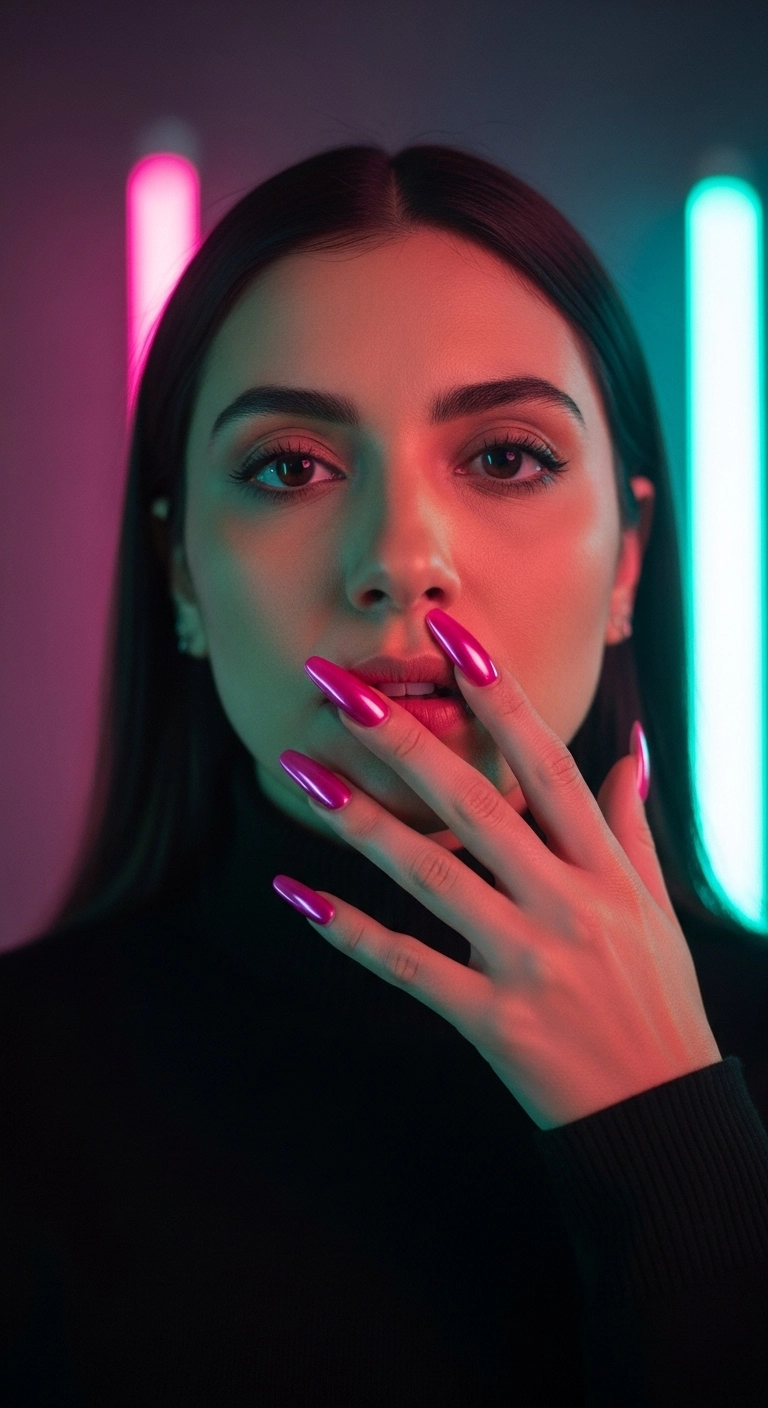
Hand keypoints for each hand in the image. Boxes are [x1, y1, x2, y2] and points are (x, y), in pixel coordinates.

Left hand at [274, 609, 719, 1128]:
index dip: (502, 698)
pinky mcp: (492, 1021)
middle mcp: (567, 906)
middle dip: (404, 739)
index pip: (548, 766)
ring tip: (302, 773)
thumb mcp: (653, 906)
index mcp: (605, 870)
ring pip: (432, 878)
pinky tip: (299, 895)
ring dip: (362, 822)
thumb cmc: (658, 999)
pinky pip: (411, 968)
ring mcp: (527, 964)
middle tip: (339, 687)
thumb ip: (629, 825)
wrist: (661, 1114)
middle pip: (475, 807)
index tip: (455, 641)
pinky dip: (352, 932)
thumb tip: (633, 748)